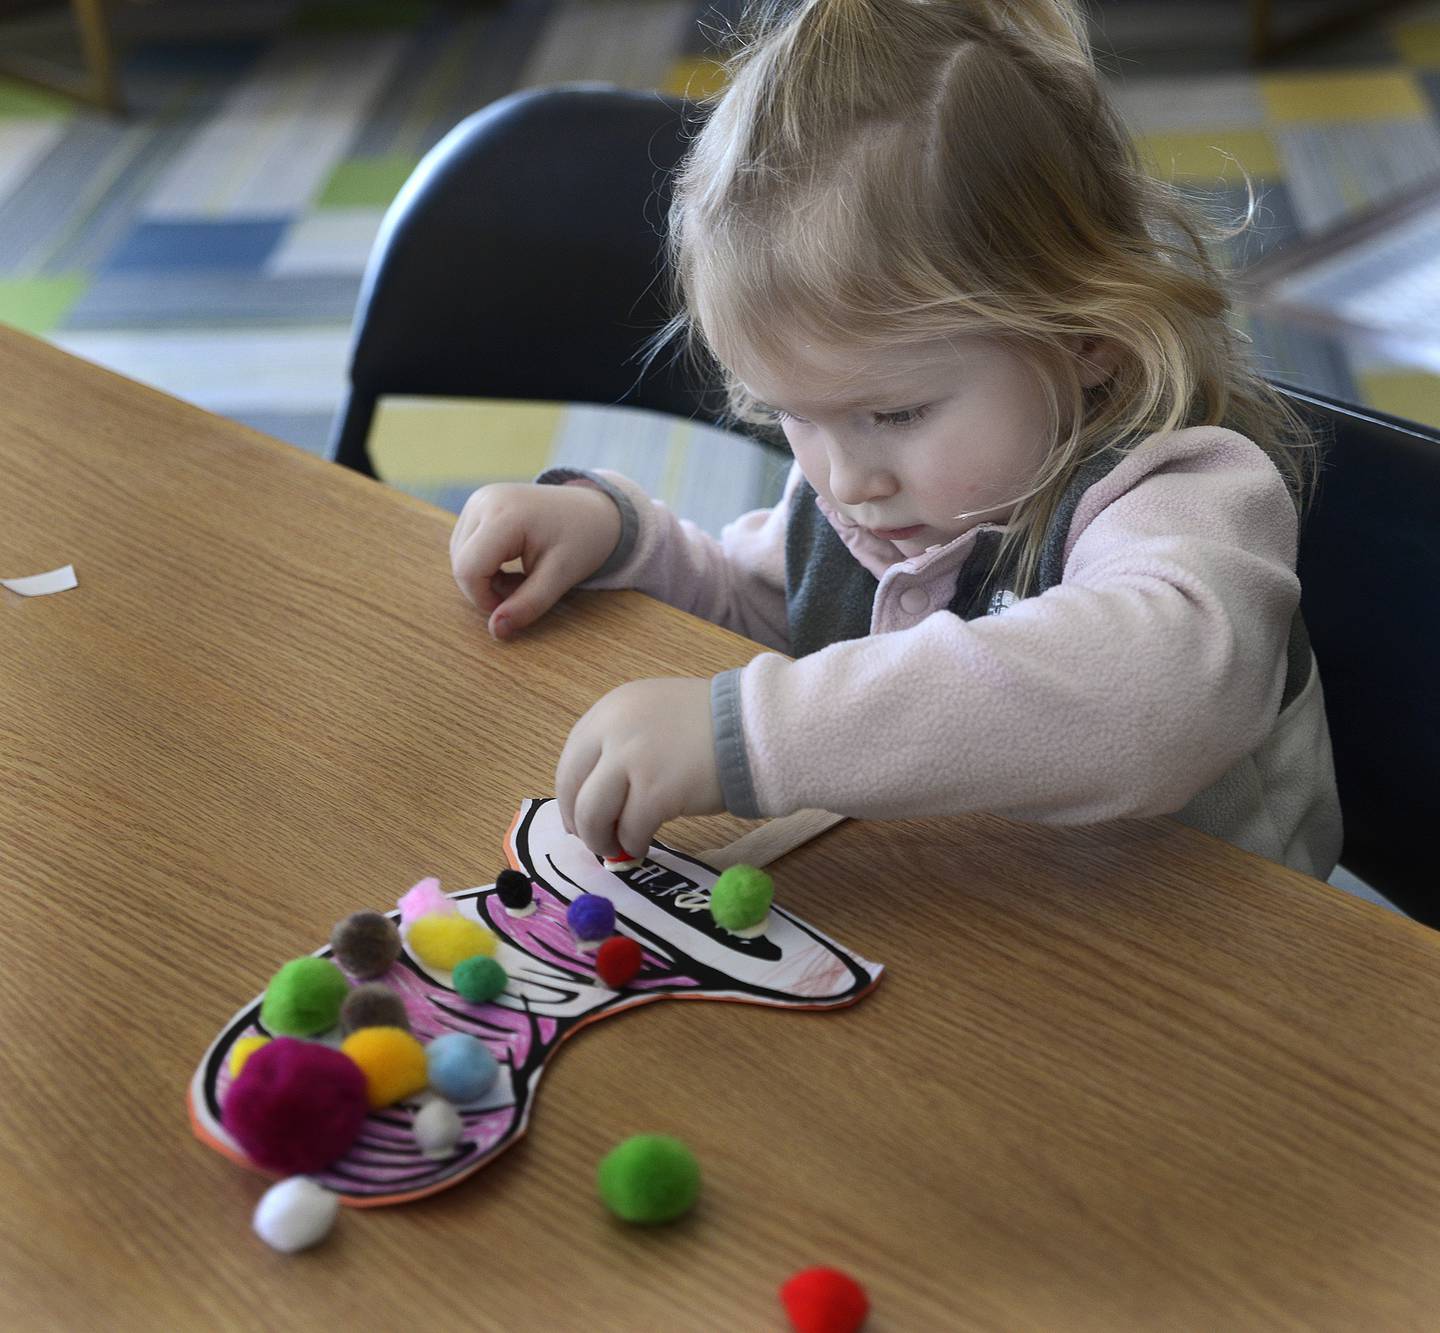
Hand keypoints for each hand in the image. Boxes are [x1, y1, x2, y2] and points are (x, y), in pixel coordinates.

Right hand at [450, 481, 621, 638]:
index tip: (513, 607)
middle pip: (461, 563)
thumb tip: (496, 631)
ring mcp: (478, 499)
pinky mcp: (477, 505)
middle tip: (524, 589)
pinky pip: (464, 545)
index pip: (468, 569)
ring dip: (484, 578)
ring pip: (459, 556)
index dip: (484, 599)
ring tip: (520, 575)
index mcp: (505, 514)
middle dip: (486, 589)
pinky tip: (510, 563)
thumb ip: (528, 605)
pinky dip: (483, 564)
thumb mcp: (561, 577)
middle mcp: (484, 500)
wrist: (594, 510)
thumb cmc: (583, 540)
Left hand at [556, 678, 724, 858]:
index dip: (570, 794)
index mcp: (612, 710)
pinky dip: (633, 844)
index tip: (576, 815)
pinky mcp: (656, 792)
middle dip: (579, 822)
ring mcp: (634, 761)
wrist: (756, 727)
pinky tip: (643, 845)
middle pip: (573, 788)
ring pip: (592, 814)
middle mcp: (615, 731)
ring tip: (618, 847)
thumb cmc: (714, 724)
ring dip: (600, 838)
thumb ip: (623, 741)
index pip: (571, 759)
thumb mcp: (655, 714)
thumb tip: (597, 791)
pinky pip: (630, 830)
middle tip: (593, 839)